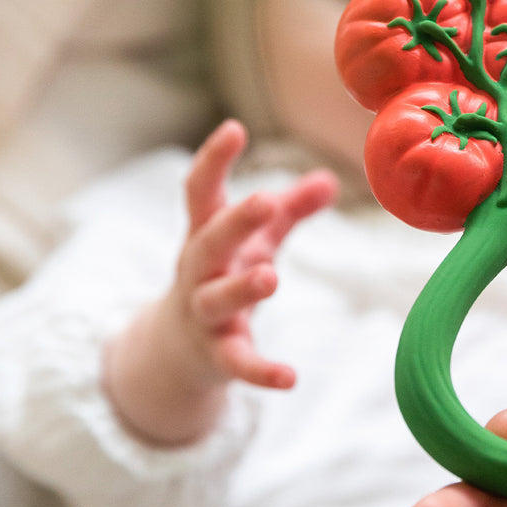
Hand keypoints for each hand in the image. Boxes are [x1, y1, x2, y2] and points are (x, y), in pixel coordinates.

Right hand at [104, 120, 337, 445]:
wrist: (177, 348)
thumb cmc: (223, 276)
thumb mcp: (255, 242)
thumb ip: (290, 211)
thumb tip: (330, 178)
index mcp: (206, 234)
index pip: (201, 191)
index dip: (214, 160)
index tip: (234, 128)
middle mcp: (200, 270)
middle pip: (210, 242)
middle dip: (234, 222)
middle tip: (265, 200)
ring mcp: (204, 315)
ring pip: (216, 299)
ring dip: (241, 288)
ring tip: (270, 277)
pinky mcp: (217, 355)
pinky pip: (236, 363)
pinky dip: (259, 371)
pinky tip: (289, 378)